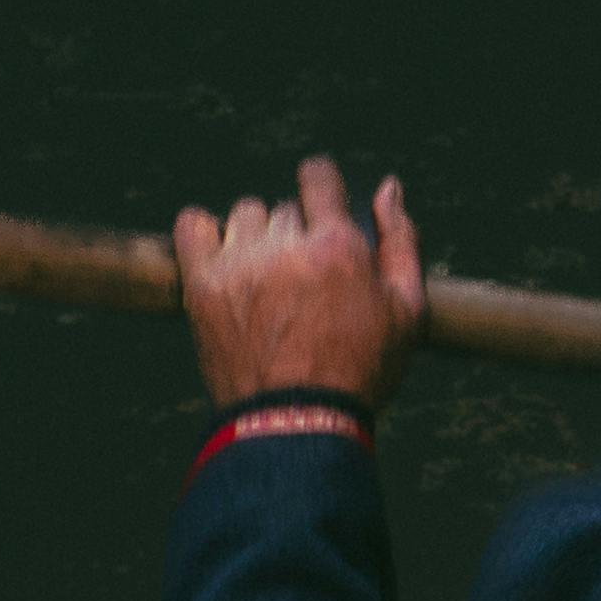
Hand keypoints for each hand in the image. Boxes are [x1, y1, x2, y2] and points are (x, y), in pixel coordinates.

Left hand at [173, 155, 425, 410]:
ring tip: (267, 279)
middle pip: (284, 208)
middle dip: (296, 233)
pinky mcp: (202, 285)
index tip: (320, 206)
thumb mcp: (407, 312)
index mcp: (338, 245)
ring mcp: (239, 263)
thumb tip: (387, 186)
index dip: (320, 185)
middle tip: (303, 279)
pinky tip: (223, 259)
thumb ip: (401, 241)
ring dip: (257, 236)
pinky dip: (204, 233)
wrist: (297, 424)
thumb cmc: (361, 372)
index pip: (318, 176)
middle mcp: (286, 245)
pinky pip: (193, 226)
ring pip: (244, 216)